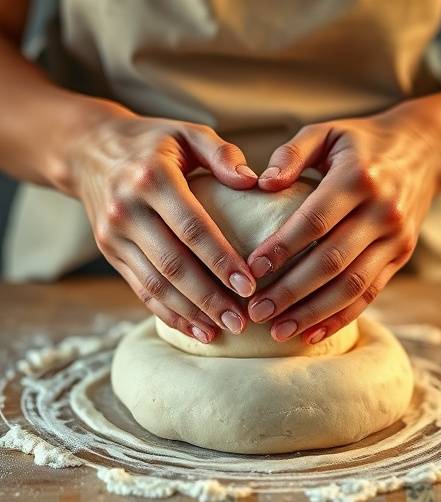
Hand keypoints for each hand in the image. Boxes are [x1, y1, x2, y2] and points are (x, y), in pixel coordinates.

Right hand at [65, 101, 257, 342]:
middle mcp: (127, 208)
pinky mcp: (108, 251)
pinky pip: (140, 288)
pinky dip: (167, 312)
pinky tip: (192, 327)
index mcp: (152, 177)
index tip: (249, 285)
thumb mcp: (187, 133)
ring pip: (155, 284)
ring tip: (221, 330)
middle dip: (208, 297)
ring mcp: (113, 234)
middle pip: (173, 264)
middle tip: (240, 321)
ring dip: (189, 312)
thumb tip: (254, 182)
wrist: (88, 150)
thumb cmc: (151, 142)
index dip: (221, 259)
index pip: (192, 227)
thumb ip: (222, 153)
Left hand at [247, 104, 440, 343]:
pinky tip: (311, 334)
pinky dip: (341, 317)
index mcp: (358, 177)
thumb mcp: (326, 133)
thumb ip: (291, 154)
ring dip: (313, 313)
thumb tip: (261, 184)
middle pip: (331, 261)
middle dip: (291, 291)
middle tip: (255, 311)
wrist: (423, 151)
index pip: (315, 221)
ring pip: (351, 286)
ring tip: (277, 331)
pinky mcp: (401, 256)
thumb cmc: (361, 143)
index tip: (251, 269)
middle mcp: (382, 212)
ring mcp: (396, 238)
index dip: (282, 248)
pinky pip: (370, 293)